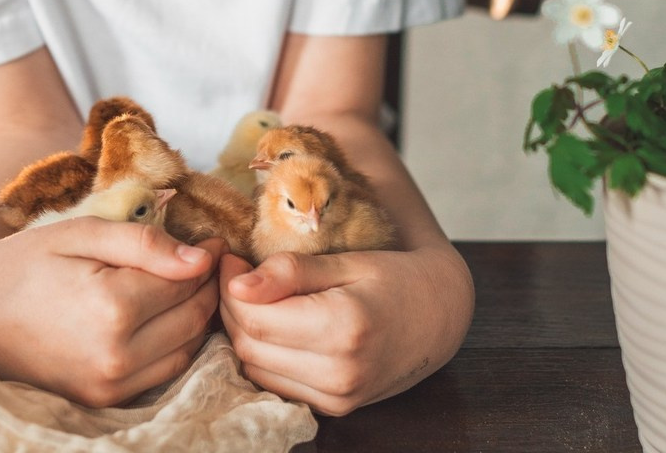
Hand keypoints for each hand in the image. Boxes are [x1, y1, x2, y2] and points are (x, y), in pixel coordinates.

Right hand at [0, 220, 224, 407]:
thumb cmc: (29, 261)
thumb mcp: (83, 234)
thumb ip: (144, 245)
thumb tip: (201, 259)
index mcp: (112, 308)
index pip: (186, 282)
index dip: (207, 258)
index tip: (213, 240)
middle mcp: (115, 356)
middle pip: (192, 318)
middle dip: (207, 287)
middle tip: (208, 261)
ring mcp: (109, 385)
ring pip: (186, 350)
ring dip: (197, 318)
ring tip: (189, 286)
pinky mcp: (103, 400)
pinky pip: (163, 373)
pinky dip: (177, 345)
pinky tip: (167, 317)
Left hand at [218, 243, 473, 415]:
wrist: (436, 316)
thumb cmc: (392, 277)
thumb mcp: (344, 261)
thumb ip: (290, 273)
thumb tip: (237, 284)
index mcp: (342, 329)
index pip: (255, 317)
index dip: (229, 286)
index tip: (229, 257)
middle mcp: (339, 373)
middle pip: (250, 345)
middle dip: (231, 307)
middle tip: (236, 272)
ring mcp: (338, 399)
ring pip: (255, 369)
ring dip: (244, 331)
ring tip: (253, 295)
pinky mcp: (335, 409)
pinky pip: (276, 383)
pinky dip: (264, 354)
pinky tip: (272, 324)